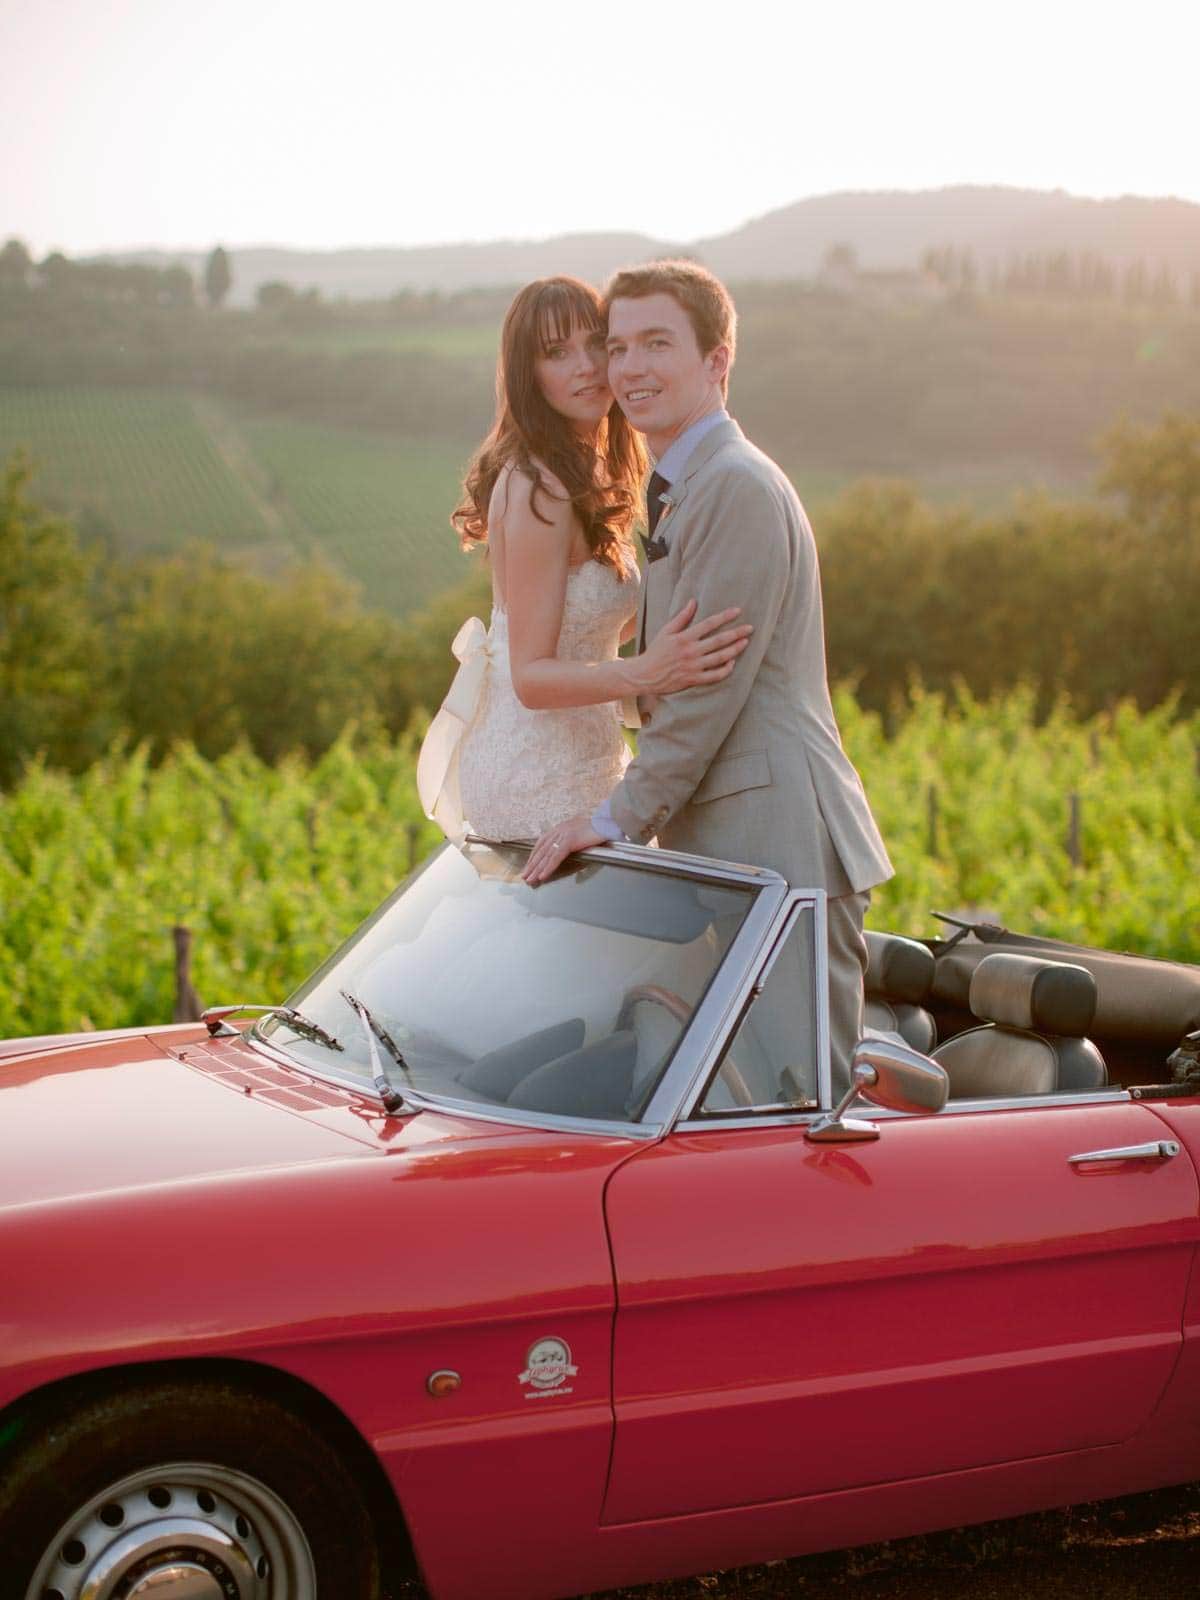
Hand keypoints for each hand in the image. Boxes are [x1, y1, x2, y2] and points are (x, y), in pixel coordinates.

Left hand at [522, 815, 606, 883]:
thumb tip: (567, 848)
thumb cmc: (597, 829)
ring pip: (546, 856)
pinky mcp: (569, 841)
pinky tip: (542, 876)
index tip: (529, 866)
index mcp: (559, 828)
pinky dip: (548, 867)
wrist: (607, 823)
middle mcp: (558, 831)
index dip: (534, 856)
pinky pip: (556, 858)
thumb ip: (570, 839)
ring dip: (536, 869)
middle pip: (541, 850)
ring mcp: (563, 835)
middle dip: (531, 865)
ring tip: (529, 879)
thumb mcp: (579, 832)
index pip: (541, 843)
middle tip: (524, 876)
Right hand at [628, 600, 752, 695]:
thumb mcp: (666, 631)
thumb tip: (693, 601)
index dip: (725, 616)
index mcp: (684, 638)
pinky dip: (725, 670)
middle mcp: (691, 651)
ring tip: (746, 642)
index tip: (738, 611)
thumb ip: (681, 617)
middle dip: (736, 633)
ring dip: (735, 649)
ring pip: (720, 658)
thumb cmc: (655, 652)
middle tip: (750, 628)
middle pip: (719, 640)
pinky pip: (714, 676)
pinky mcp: (693, 679)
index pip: (709, 624)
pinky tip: (732, 663)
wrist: (644, 675)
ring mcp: (693, 666)